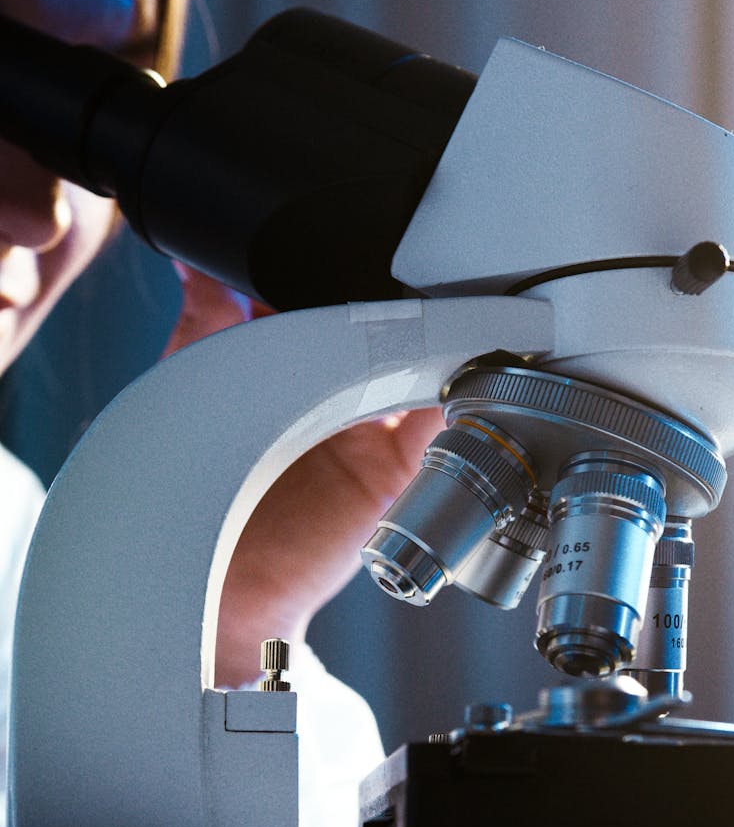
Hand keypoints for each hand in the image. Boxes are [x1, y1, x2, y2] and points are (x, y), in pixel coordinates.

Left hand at [162, 264, 441, 686]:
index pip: (327, 309)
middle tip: (403, 264)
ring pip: (412, 369)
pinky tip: (448, 363)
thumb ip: (203, 322)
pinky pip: (434, 423)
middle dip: (392, 304)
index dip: (339, 278)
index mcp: (290, 373)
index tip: (349, 241)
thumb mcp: (190, 388)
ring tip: (430, 304)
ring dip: (425, 340)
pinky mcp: (394, 468)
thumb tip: (193, 257)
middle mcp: (333, 399)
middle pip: (378, 335)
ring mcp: (368, 432)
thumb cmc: (199, 500)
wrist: (219, 585)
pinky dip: (449, 392)